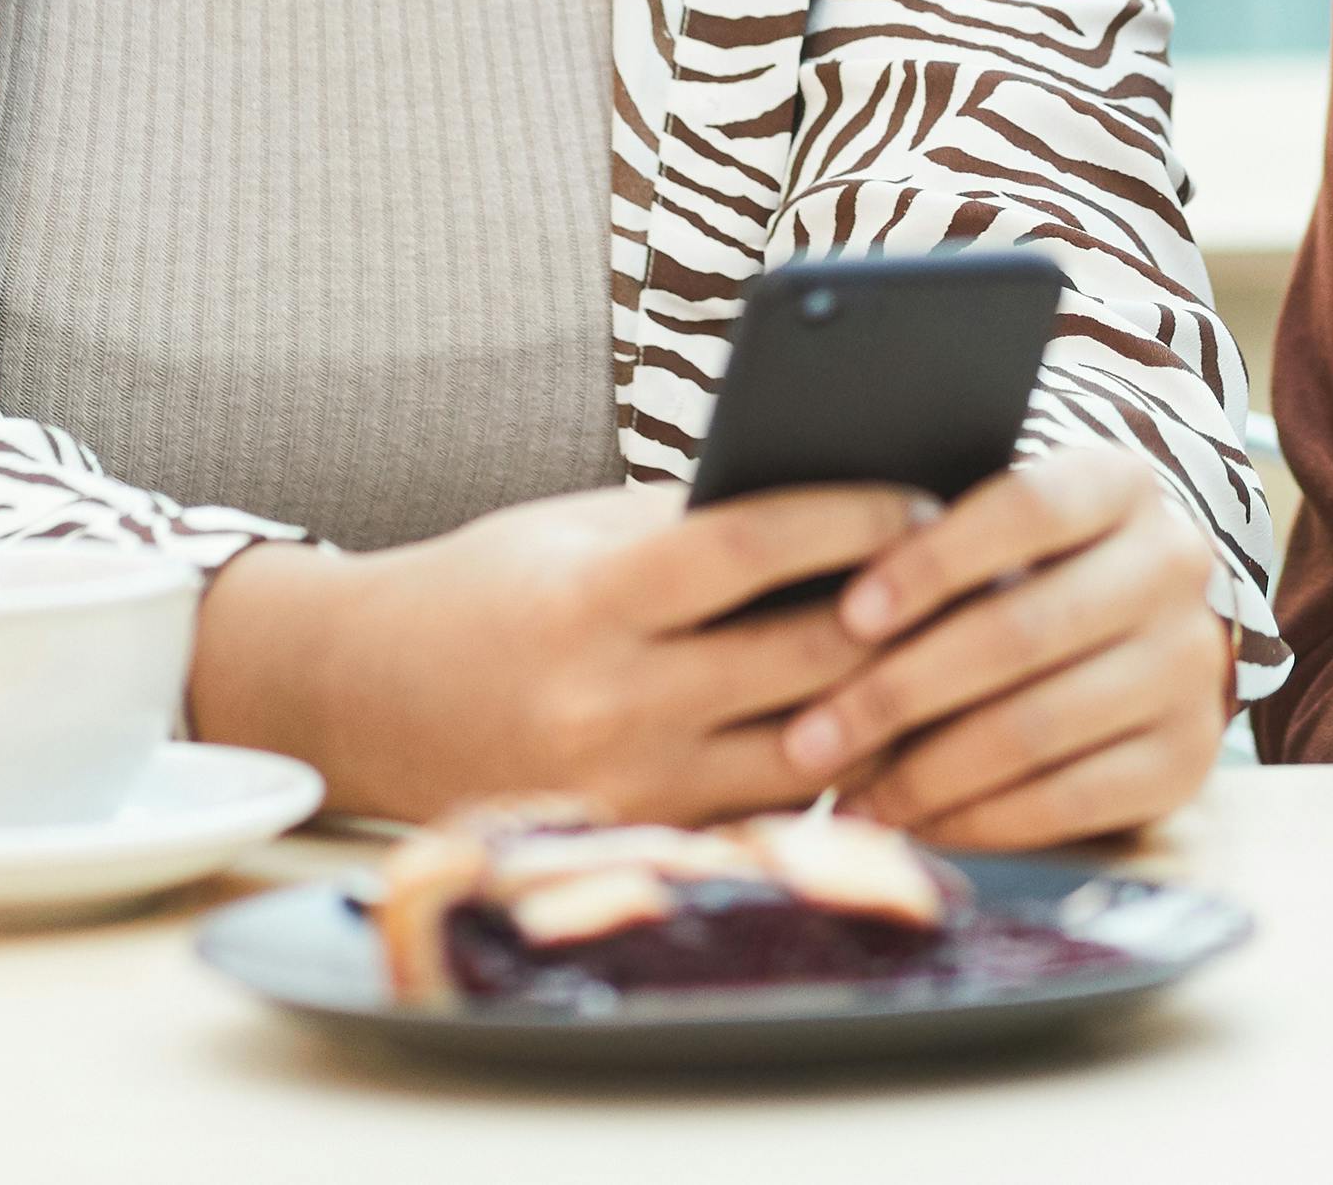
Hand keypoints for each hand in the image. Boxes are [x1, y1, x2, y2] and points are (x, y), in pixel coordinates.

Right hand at [193, 484, 927, 827]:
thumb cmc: (490, 587)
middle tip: (973, 573)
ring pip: (808, 749)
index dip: (853, 515)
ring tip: (953, 646)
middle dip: (900, 614)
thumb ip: (699, 523)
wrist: (359, 697)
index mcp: (596, 598)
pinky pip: (768, 808)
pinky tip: (884, 721)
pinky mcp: (640, 841)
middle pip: (805, 658)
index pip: (758, 547)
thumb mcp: (581, 528)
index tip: (919, 492)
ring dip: (886, 700)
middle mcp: (611, 703)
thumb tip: (847, 494)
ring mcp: (628, 790)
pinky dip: (830, 766)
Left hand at [780, 446, 1231, 849]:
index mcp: (1122, 481)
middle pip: (1021, 630)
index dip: (934, 563)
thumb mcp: (996, 529)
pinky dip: (979, 819)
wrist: (1137, 634)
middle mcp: (1175, 565)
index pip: (1026, 507)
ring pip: (1038, 725)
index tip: (848, 614)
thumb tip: (819, 588)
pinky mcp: (1188, 759)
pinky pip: (1070, 801)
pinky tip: (914, 823)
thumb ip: (930, 538)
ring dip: (926, 771)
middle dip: (898, 693)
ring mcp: (1191, 665)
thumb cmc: (1022, 570)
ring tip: (847, 793)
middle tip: (810, 738)